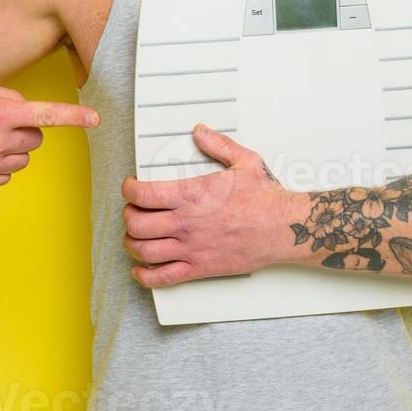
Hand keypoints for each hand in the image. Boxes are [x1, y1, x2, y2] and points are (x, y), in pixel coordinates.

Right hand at [0, 80, 98, 189]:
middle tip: (2, 124)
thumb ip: (11, 100)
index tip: (95, 118)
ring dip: (12, 149)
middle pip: (36, 140)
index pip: (45, 115)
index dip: (73, 116)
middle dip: (25, 131)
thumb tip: (28, 115)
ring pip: (22, 160)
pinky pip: (5, 176)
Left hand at [120, 124, 298, 287]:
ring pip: (143, 251)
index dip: (128, 189)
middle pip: (136, 223)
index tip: (130, 186)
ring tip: (134, 237)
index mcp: (191, 195)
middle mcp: (186, 223)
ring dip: (132, 244)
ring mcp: (191, 248)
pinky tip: (142, 270)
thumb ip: (218, 144)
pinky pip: (163, 277)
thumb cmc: (266, 199)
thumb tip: (201, 132)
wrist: (283, 227)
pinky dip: (146, 276)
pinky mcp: (200, 268)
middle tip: (132, 210)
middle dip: (128, 215)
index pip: (142, 194)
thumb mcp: (243, 160)